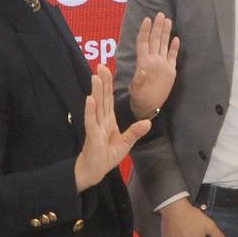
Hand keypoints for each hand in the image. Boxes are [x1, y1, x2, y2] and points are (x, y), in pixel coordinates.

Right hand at [75, 66, 151, 191]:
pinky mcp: (92, 136)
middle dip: (102, 82)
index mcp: (108, 120)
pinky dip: (90, 110)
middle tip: (100, 65)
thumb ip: (135, 131)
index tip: (107, 69)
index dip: (108, 84)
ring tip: (95, 77)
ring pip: (96, 106)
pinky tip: (89, 99)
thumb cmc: (106, 156)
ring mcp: (96, 127)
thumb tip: (148, 122)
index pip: (109, 99)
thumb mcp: (126, 143)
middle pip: (102, 98)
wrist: (94, 171)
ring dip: (95, 91)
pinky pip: (91, 121)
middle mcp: (101, 120)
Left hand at [127, 12, 179, 118]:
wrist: (149, 107)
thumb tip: (141, 71)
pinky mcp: (170, 71)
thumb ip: (139, 80)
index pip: (144, 42)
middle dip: (157, 27)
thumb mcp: (137, 90)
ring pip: (163, 45)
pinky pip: (172, 56)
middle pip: (155, 40)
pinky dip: (174, 48)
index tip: (147, 19)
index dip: (145, 31)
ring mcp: (162, 65)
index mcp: (144, 62)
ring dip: (165, 33)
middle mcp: (154, 60)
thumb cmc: (140, 98)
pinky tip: (176, 39)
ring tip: (167, 20)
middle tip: (160, 14)